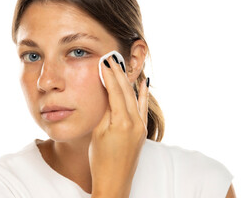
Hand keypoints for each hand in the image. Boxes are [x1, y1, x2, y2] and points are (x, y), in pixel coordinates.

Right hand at [89, 55, 148, 197]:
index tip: (105, 61)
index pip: (116, 90)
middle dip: (119, 73)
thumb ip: (106, 111)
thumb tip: (109, 93)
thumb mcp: (98, 132)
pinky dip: (141, 94)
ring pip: (135, 97)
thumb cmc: (100, 160)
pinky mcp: (142, 131)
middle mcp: (135, 122)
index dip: (110, 74)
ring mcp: (141, 127)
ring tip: (123, 65)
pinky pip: (142, 107)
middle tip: (112, 58)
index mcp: (122, 121)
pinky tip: (143, 84)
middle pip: (126, 91)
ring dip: (128, 81)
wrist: (114, 182)